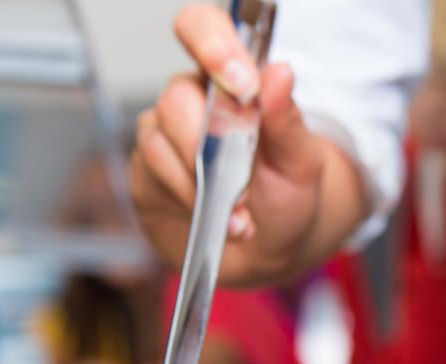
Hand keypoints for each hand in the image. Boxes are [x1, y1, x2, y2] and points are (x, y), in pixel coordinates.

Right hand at [130, 4, 342, 284]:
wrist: (265, 252)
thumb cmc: (285, 199)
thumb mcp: (300, 164)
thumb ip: (287, 121)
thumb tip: (280, 72)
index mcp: (231, 78)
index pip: (203, 28)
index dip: (213, 45)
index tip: (240, 82)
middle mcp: (191, 97)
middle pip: (177, 97)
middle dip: (213, 147)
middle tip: (246, 185)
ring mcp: (162, 133)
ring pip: (162, 142)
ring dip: (204, 185)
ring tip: (239, 212)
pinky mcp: (145, 171)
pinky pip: (152, 176)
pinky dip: (188, 202)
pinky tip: (214, 218)